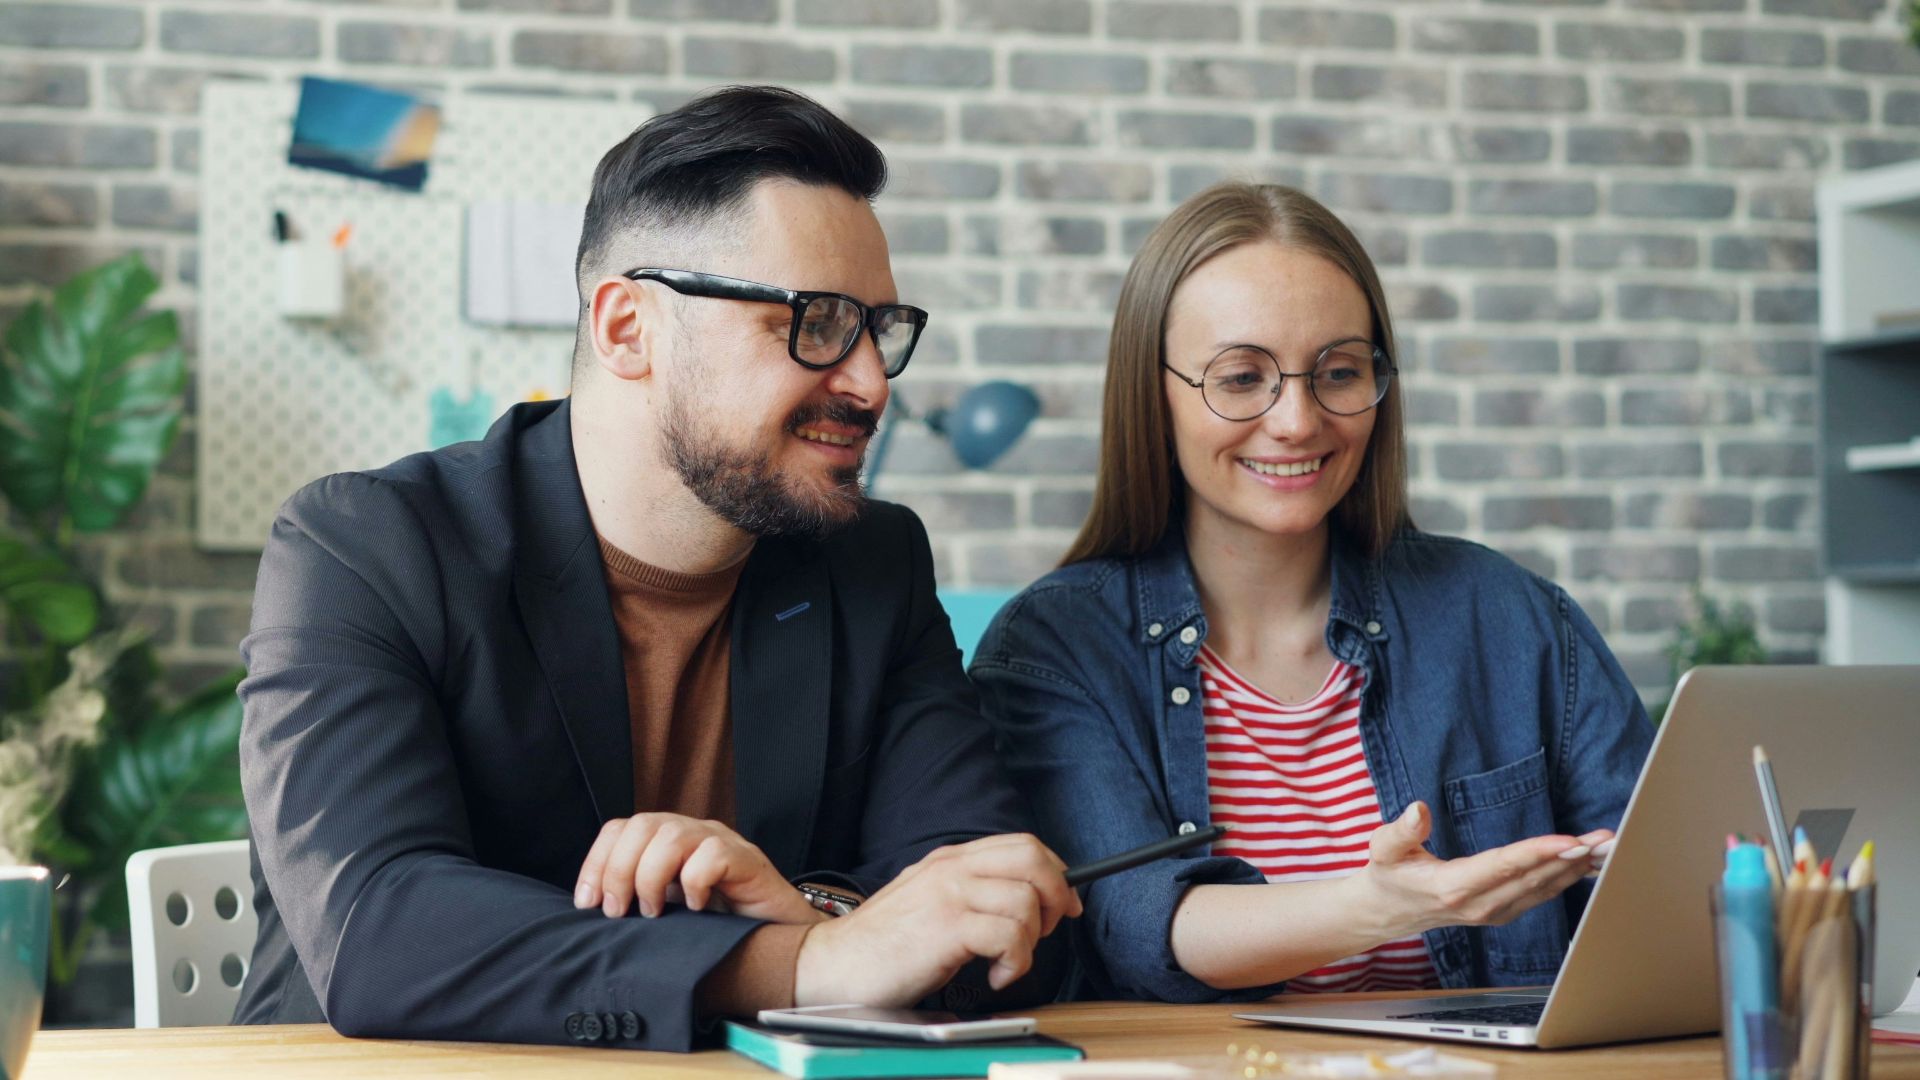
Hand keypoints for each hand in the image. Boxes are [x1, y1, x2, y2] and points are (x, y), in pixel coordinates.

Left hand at [573, 813, 818, 924]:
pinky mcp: (748, 860)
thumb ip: (634, 901)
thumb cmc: (719, 928)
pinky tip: (698, 908)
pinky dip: (695, 883)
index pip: (620, 828)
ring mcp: (721, 842)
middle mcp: (692, 833)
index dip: (596, 861)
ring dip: (651, 877)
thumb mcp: (666, 912)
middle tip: (619, 912)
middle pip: (642, 824)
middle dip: (619, 870)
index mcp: (666, 841)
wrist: (779, 940)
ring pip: (673, 834)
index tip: (587, 904)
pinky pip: (712, 855)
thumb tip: (590, 910)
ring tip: (655, 913)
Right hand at [793, 833, 1082, 1006]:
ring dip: (1030, 941)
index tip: (1063, 905)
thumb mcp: (928, 901)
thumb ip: (969, 892)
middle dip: (1056, 896)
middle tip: (1045, 932)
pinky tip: (995, 975)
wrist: (831, 965)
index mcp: (949, 860)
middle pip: (1033, 858)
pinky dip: (1015, 963)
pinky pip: (1009, 935)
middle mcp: (951, 868)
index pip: (1022, 845)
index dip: (1055, 873)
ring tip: (1006, 962)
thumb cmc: (881, 944)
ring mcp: (948, 894)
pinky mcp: (946, 927)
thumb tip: (1025, 900)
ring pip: (1026, 900)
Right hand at [1350, 802, 1611, 938]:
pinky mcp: (1503, 912)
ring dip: (1578, 869)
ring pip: (1544, 889)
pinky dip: (1568, 879)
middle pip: (1534, 879)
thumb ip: (1401, 829)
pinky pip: (1542, 895)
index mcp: (1452, 886)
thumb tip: (1418, 808)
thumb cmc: (1388, 874)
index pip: (1503, 866)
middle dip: (1573, 858)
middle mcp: (1480, 905)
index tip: (1569, 841)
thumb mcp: (1382, 848)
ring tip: (1608, 848)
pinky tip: (1589, 865)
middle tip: (1606, 839)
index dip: (1538, 853)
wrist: (1388, 912)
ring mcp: (1494, 913)